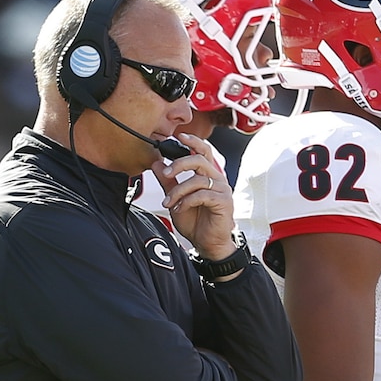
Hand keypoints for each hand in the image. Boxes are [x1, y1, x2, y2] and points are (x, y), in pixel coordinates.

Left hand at [151, 133, 234, 259]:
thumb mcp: (176, 199)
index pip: (203, 151)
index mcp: (208, 175)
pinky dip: (187, 201)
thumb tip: (156, 164)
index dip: (193, 142)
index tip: (179, 136)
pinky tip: (180, 208)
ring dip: (179, 190)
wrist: (207, 243)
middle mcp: (217, 179)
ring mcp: (222, 190)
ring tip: (169, 202)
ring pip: (197, 179)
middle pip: (200, 160)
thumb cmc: (196, 222)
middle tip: (166, 173)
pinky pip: (202, 195)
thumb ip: (168, 182)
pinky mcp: (224, 202)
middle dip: (180, 164)